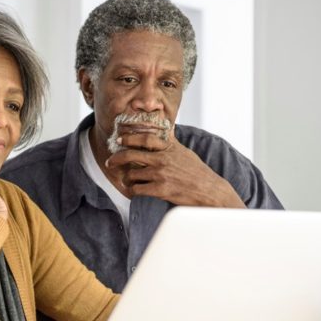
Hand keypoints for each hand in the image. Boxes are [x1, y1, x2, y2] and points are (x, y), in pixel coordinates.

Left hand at [106, 133, 245, 207]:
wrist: (210, 191)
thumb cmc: (198, 172)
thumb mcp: (185, 152)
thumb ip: (172, 143)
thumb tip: (167, 129)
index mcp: (169, 148)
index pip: (145, 138)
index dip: (130, 138)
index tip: (120, 140)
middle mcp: (163, 159)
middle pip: (131, 155)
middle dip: (117, 158)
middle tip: (110, 162)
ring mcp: (161, 175)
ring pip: (132, 174)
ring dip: (127, 179)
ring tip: (127, 181)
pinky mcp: (161, 190)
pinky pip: (138, 189)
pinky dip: (133, 191)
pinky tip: (134, 191)